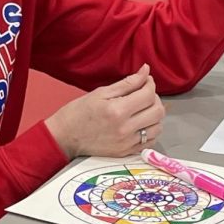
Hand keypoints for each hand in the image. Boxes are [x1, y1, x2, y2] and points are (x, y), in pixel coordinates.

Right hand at [46, 65, 165, 159]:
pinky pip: (149, 141)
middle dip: (154, 99)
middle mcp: (125, 128)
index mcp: (118, 110)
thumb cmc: (79, 112)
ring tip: (143, 110)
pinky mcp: (126, 152)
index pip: (148, 95)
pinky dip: (150, 131)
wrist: (64, 137)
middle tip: (144, 94)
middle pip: (158, 111)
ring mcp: (127, 143)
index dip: (150, 84)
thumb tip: (146, 71)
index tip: (145, 80)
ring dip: (154, 116)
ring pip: (158, 127)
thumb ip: (127, 83)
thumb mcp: (100, 92)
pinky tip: (141, 124)